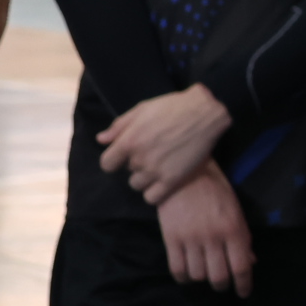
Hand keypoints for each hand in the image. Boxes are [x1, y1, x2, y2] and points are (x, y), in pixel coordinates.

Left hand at [99, 85, 233, 204]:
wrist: (205, 113)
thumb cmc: (172, 107)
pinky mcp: (172, 180)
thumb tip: (101, 140)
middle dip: (136, 163)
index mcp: (129, 141)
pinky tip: (162, 181)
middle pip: (127, 172)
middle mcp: (139, 159)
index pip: (107, 164)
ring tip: (159, 166)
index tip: (123, 157)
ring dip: (145, 177)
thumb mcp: (142, 110)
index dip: (114, 160)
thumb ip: (119, 126)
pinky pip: (152, 198)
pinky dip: (154, 192)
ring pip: (138, 185)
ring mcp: (156, 171)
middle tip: (152, 153)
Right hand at [156, 163, 253, 295]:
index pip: (241, 267)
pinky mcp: (171, 238)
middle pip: (219, 277)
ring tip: (203, 272)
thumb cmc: (215, 189)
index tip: (243, 293)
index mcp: (234, 229)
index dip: (244, 285)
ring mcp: (191, 238)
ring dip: (202, 279)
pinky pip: (177, 269)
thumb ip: (243, 237)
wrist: (185, 172)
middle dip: (222, 285)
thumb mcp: (236, 210)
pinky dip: (183, 277)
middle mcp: (214, 237)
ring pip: (198, 275)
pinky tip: (187, 273)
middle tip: (221, 283)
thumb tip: (251, 262)